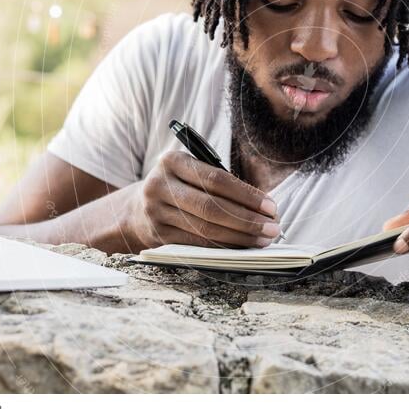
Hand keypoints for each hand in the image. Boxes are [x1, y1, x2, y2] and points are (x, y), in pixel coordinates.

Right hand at [124, 151, 279, 250]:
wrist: (135, 208)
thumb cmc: (179, 186)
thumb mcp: (191, 172)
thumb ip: (220, 182)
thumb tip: (263, 207)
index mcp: (172, 161)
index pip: (216, 179)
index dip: (247, 195)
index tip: (271, 206)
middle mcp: (159, 185)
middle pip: (211, 207)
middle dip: (247, 220)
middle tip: (272, 228)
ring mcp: (156, 212)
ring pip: (205, 229)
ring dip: (239, 236)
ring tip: (263, 239)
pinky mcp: (158, 236)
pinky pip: (197, 244)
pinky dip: (223, 247)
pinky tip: (241, 247)